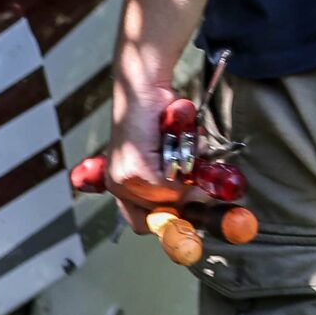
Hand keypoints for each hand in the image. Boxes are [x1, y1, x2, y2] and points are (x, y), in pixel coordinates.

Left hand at [108, 43, 183, 234]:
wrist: (143, 90)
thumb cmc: (159, 122)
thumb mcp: (167, 157)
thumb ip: (173, 183)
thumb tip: (196, 204)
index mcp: (122, 186)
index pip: (141, 223)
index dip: (168, 222)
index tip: (190, 217)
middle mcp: (118, 185)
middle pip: (156, 217)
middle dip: (183, 201)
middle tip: (197, 182)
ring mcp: (124, 179)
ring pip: (168, 198)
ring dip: (186, 176)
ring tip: (182, 148)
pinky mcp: (136, 169)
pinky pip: (170, 184)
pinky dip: (184, 165)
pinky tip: (178, 140)